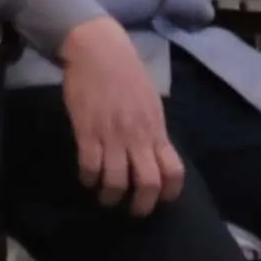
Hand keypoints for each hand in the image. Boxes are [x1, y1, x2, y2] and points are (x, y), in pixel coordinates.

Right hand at [59, 16, 184, 210]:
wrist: (99, 50)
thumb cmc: (127, 72)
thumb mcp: (150, 101)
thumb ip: (152, 128)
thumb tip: (155, 150)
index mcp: (156, 128)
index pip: (174, 169)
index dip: (171, 191)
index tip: (163, 200)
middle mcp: (138, 136)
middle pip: (149, 183)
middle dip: (142, 205)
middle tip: (133, 210)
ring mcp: (112, 135)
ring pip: (116, 181)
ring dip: (111, 196)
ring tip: (107, 197)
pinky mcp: (87, 131)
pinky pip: (89, 166)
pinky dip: (88, 179)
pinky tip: (87, 178)